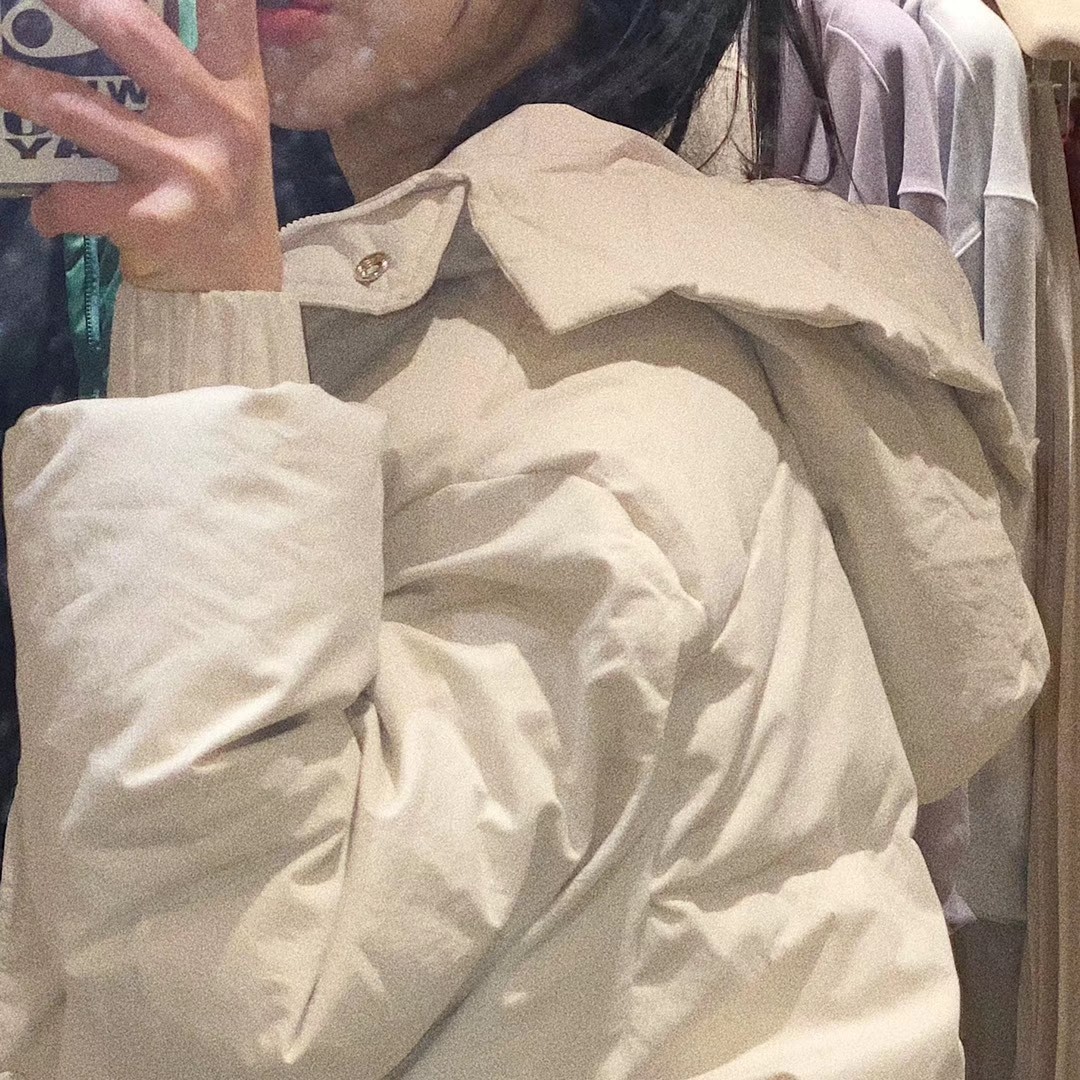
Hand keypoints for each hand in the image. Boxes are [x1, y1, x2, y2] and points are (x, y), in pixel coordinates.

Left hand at [0, 0, 282, 291]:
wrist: (234, 288)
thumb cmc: (220, 194)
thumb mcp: (229, 129)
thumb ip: (197, 71)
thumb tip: (113, 13)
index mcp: (239, 93)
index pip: (227, 13)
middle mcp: (218, 122)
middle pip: (133, 35)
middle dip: (71, 1)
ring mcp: (184, 170)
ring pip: (78, 113)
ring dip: (21, 91)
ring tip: (0, 78)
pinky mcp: (151, 219)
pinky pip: (74, 198)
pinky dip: (51, 204)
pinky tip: (51, 211)